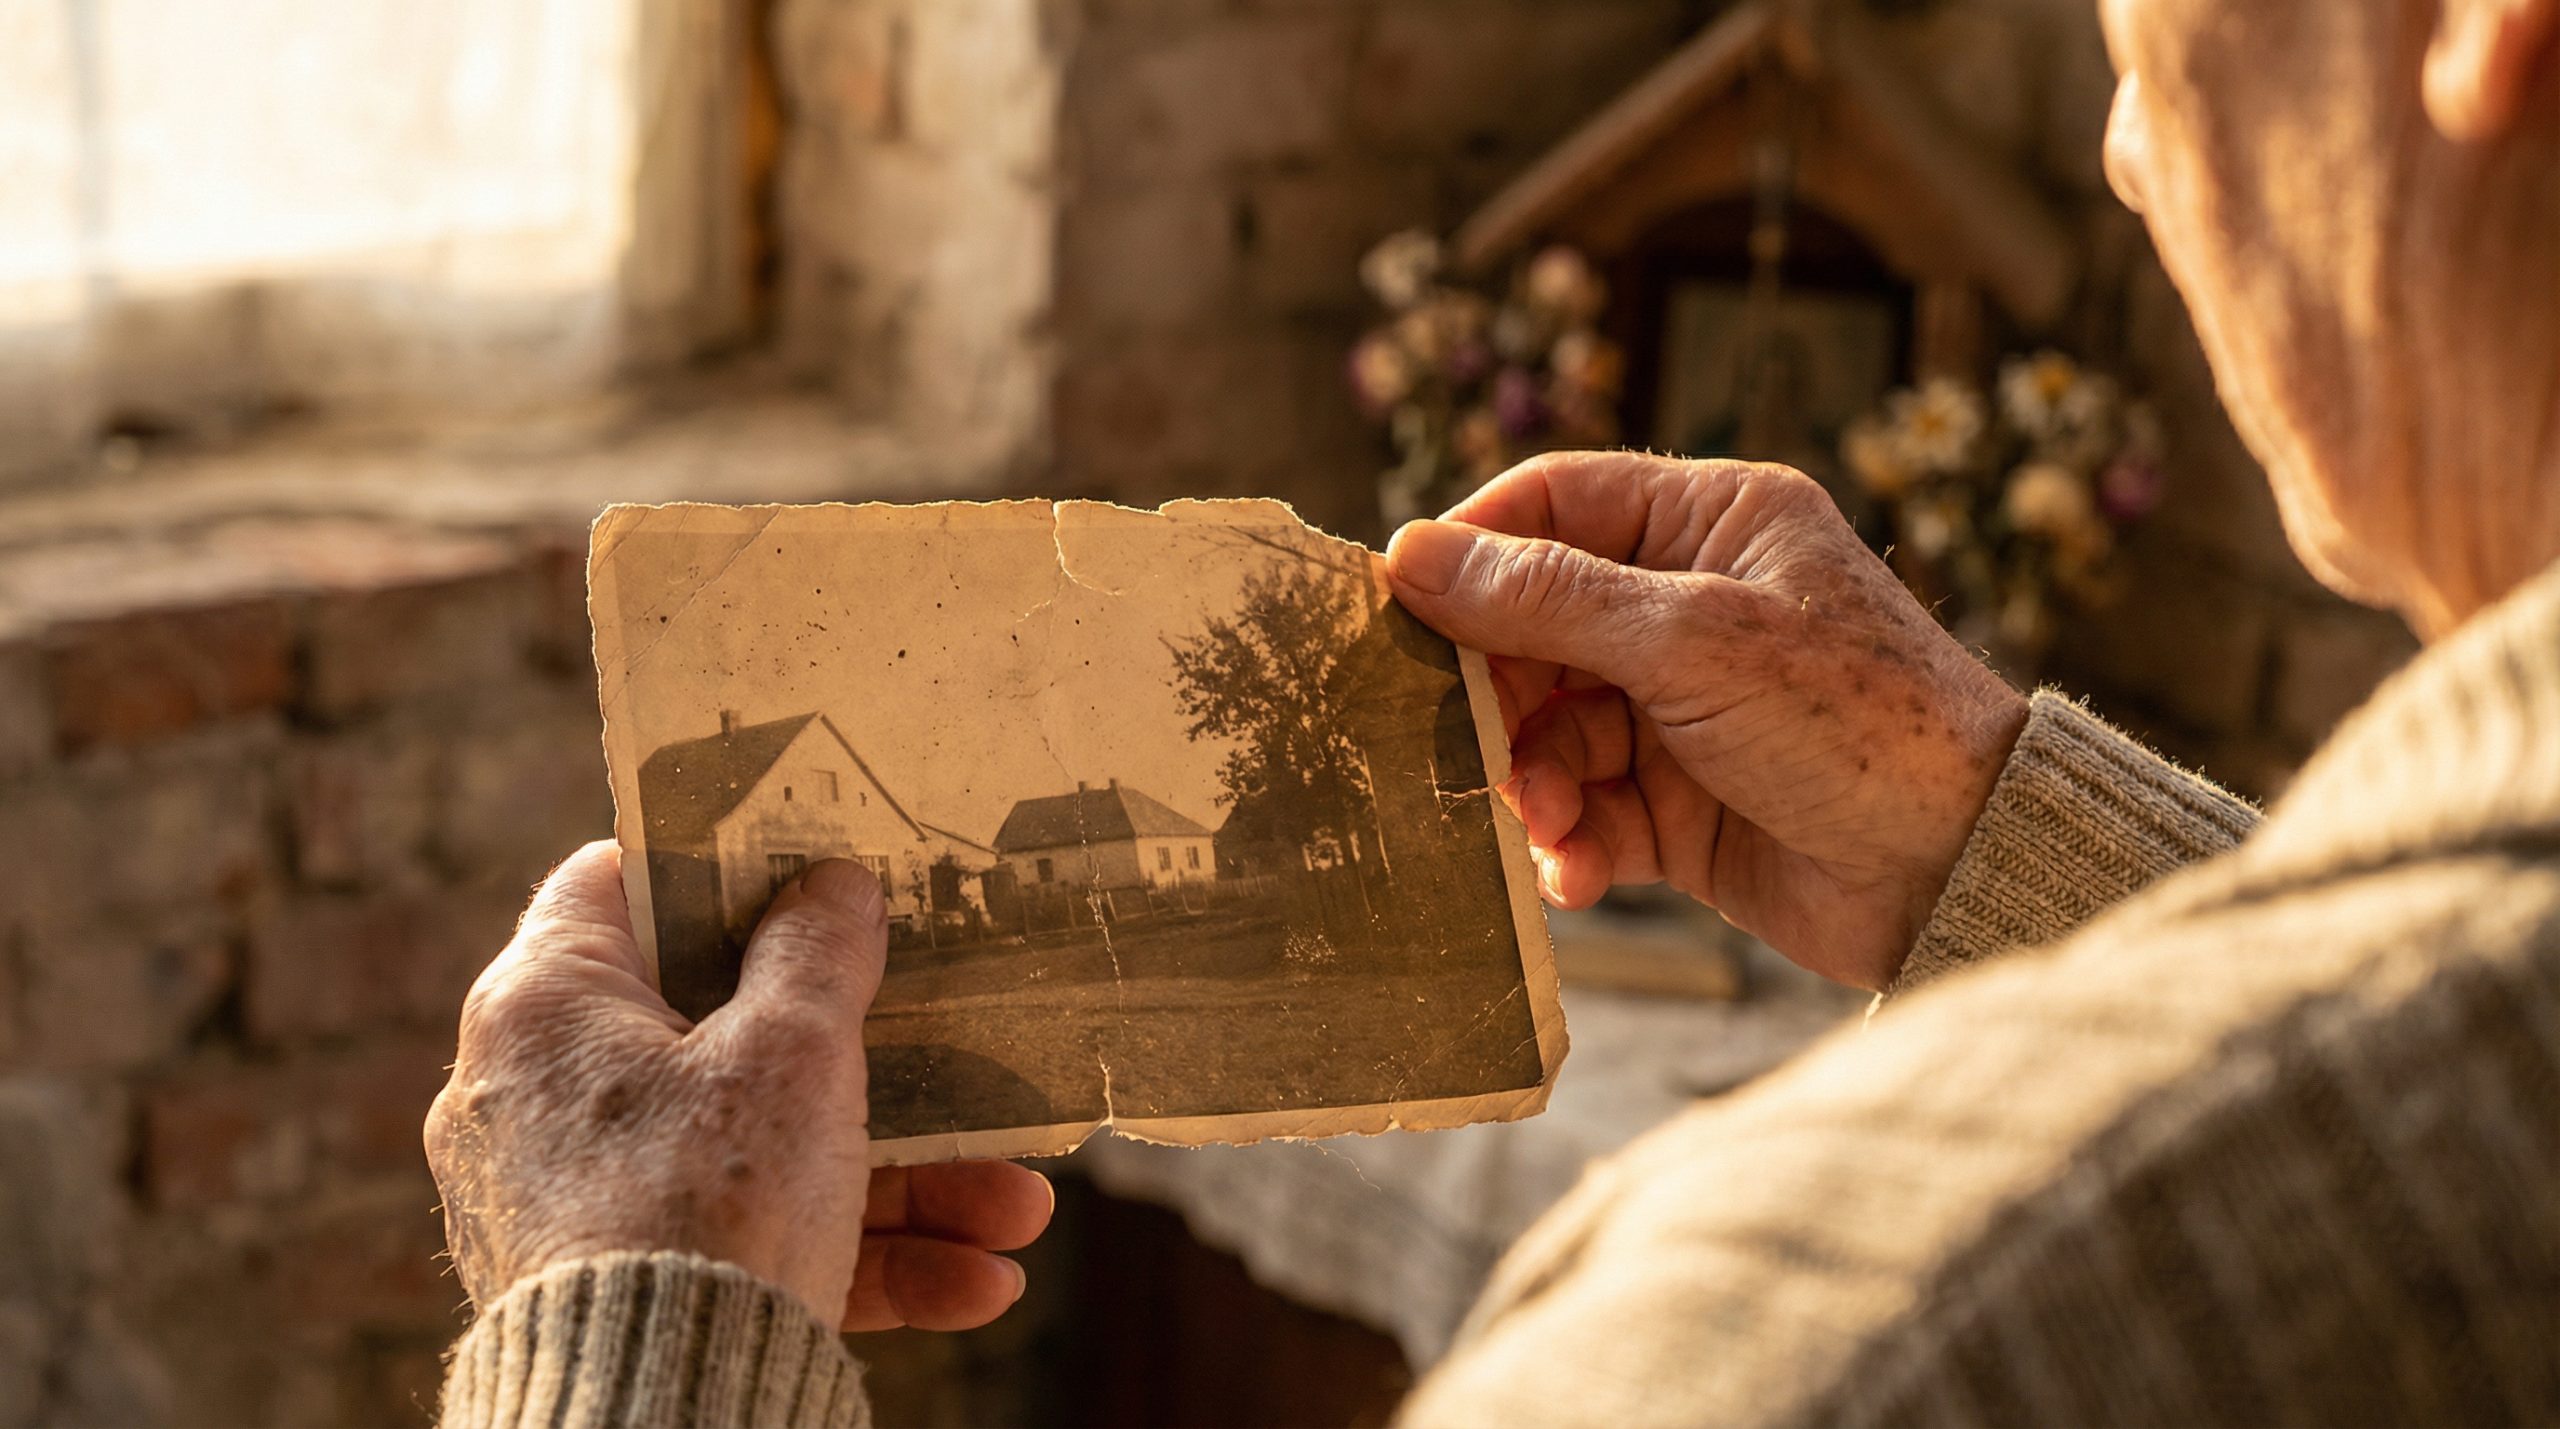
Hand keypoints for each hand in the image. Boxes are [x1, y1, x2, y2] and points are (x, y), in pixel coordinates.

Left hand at [425, 843, 1052, 1331]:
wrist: (655, 1418)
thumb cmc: (707, 1205)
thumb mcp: (792, 1053)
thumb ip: (819, 954)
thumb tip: (831, 888)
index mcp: (546, 1005)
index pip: (618, 886)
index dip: (718, 863)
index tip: (812, 864)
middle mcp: (545, 1094)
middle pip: (727, 1033)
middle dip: (873, 1061)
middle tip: (959, 1044)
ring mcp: (583, 1199)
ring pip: (762, 1153)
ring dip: (905, 1181)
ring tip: (1017, 1209)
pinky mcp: (629, 1285)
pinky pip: (752, 1243)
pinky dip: (858, 1255)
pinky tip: (977, 1281)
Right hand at [1385, 454, 2028, 990]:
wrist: (1962, 873)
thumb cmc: (1856, 722)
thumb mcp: (1692, 640)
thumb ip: (1545, 599)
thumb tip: (1408, 555)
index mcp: (1711, 523)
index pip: (1553, 504)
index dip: (1469, 551)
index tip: (1395, 610)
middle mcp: (1691, 606)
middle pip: (1532, 627)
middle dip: (1495, 694)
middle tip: (1463, 745)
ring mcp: (1683, 710)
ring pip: (1549, 730)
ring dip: (1533, 782)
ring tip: (1549, 823)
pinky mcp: (1680, 806)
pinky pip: (1588, 811)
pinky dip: (1572, 842)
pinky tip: (1580, 874)